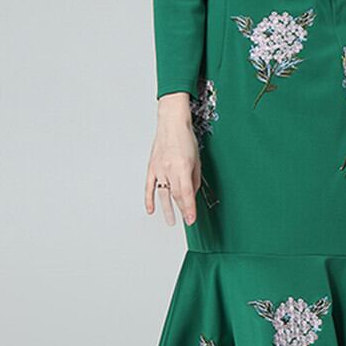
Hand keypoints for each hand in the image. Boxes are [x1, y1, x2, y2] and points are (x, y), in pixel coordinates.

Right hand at [144, 93, 200, 225]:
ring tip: (171, 221)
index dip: (189, 208)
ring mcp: (159, 169)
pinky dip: (149, 199)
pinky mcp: (151, 167)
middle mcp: (170, 169)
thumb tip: (192, 193)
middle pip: (175, 195)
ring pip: (163, 194)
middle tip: (185, 221)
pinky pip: (149, 186)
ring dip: (167, 209)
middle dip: (181, 210)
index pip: (186, 193)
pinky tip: (151, 209)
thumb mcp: (197, 159)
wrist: (171, 123)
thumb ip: (194, 179)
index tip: (191, 219)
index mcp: (183, 167)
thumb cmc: (185, 138)